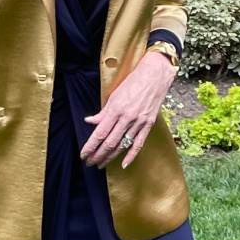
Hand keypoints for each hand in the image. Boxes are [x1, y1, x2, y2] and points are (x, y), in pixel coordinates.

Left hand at [82, 50, 175, 168]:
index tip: (84, 154)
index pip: (100, 132)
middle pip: (110, 142)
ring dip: (110, 156)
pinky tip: (123, 164)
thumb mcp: (114, 95)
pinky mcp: (148, 124)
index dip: (90, 146)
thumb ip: (103, 112)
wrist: (155, 75)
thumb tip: (89, 121)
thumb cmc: (133, 82)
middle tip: (90, 163)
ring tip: (101, 164)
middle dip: (98, 154)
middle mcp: (127, 117)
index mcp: (116, 109)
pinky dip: (131, 155)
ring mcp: (139, 122)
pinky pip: (138, 143)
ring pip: (122, 145)